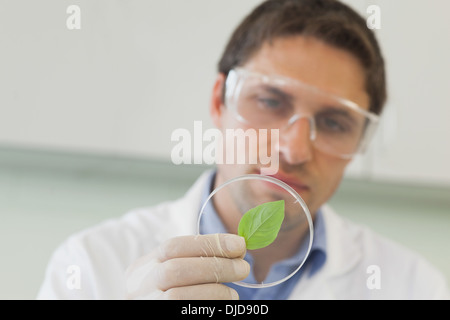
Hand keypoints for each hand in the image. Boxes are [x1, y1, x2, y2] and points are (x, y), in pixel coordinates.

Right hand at [125, 233, 248, 299]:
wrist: (161, 311)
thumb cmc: (172, 295)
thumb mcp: (173, 274)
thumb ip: (197, 260)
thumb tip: (237, 248)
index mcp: (141, 269)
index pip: (172, 247)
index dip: (208, 243)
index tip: (239, 244)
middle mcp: (138, 289)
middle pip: (175, 270)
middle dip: (214, 266)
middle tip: (243, 268)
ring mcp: (147, 306)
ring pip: (177, 296)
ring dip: (214, 291)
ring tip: (233, 294)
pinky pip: (186, 313)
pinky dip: (210, 308)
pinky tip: (224, 306)